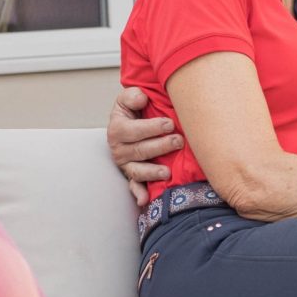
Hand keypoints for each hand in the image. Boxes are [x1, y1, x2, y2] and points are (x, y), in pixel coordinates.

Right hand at [107, 85, 181, 206]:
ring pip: (137, 170)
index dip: (151, 128)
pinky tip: (145, 200)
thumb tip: (141, 99)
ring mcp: (126, 164)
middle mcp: (119, 148)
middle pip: (138, 151)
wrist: (134, 123)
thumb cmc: (135, 111)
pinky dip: (139, 194)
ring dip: (152, 172)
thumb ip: (132, 95)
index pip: (132, 130)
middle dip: (160, 147)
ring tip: (168, 172)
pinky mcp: (133, 175)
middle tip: (178, 141)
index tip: (170, 124)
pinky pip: (134, 186)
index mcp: (117, 128)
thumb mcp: (130, 99)